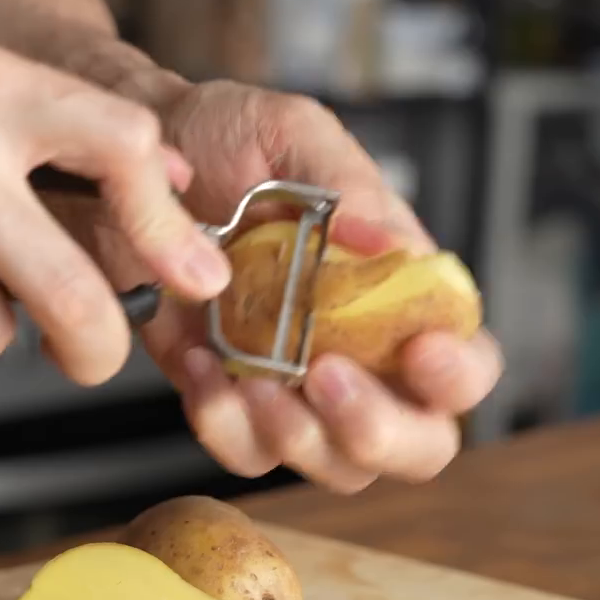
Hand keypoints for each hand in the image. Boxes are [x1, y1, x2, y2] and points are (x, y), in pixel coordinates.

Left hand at [55, 79, 503, 491]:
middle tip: (325, 377)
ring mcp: (300, 390)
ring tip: (250, 376)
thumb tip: (387, 243)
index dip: (459, 376)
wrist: (132, 162)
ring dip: (298, 437)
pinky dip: (224, 424)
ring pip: (337, 466)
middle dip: (381, 431)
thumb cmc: (226, 140)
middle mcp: (364, 355)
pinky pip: (247, 451)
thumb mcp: (288, 134)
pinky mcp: (234, 402)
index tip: (421, 353)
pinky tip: (201, 364)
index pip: (467, 362)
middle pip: (419, 444)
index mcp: (402, 293)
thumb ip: (344, 184)